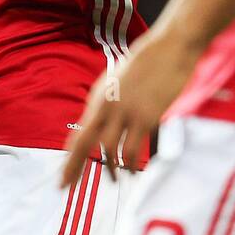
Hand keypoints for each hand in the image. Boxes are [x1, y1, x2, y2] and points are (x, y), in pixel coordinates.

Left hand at [62, 26, 202, 185]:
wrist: (171, 46)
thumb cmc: (150, 61)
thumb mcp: (120, 80)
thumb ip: (109, 102)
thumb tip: (102, 124)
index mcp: (99, 97)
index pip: (78, 133)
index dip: (69, 158)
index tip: (62, 178)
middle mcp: (107, 105)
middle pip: (85, 143)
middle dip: (73, 168)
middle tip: (66, 187)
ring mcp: (126, 112)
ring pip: (111, 150)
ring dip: (111, 169)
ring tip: (114, 179)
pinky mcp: (146, 117)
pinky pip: (133, 149)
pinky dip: (131, 164)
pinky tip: (132, 171)